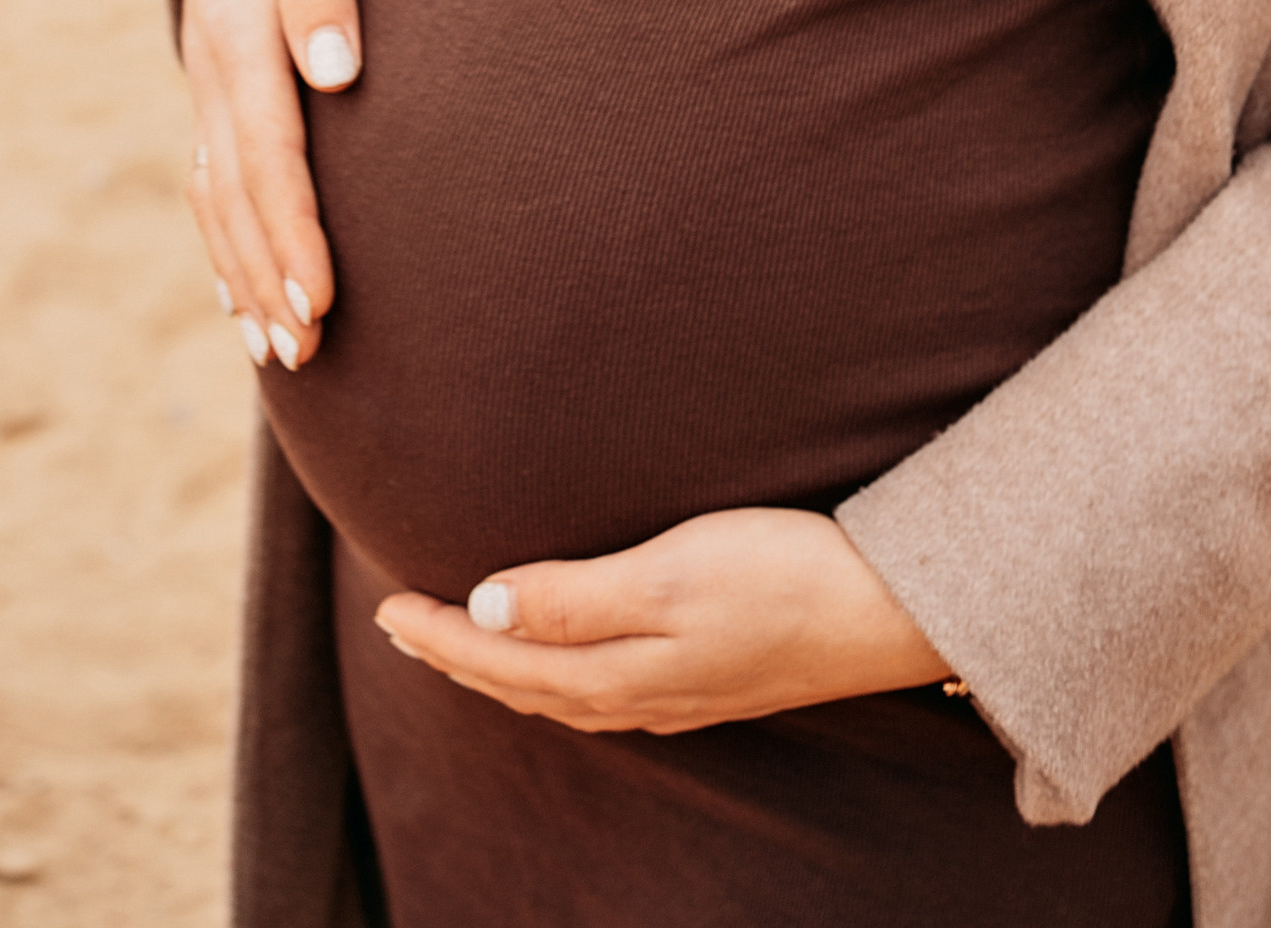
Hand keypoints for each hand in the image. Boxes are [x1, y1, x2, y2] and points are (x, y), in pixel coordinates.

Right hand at [180, 0, 359, 375]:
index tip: (321, 300)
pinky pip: (208, 183)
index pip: (271, 152)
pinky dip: (223, 244)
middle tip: (306, 355)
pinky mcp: (211, 89)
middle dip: (270, 276)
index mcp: (239, 32)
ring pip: (218, 199)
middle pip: (239, 193)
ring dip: (244, 275)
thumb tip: (337, 73)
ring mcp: (204, 84)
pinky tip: (238, 296)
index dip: (294, 230)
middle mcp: (212, 70)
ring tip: (276, 351)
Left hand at [373, 507, 949, 732]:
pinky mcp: (705, 679)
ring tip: (462, 637)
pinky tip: (565, 654)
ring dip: (503, 666)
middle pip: (521, 683)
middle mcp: (636, 696)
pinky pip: (599, 687)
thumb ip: (573, 598)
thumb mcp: (667, 576)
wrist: (884, 610)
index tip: (387, 607)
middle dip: (457, 655)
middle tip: (401, 623)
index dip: (439, 636)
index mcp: (616, 673)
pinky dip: (555, 671)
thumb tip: (482, 609)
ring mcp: (673, 694)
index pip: (501, 660)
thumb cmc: (779, 574)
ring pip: (559, 691)